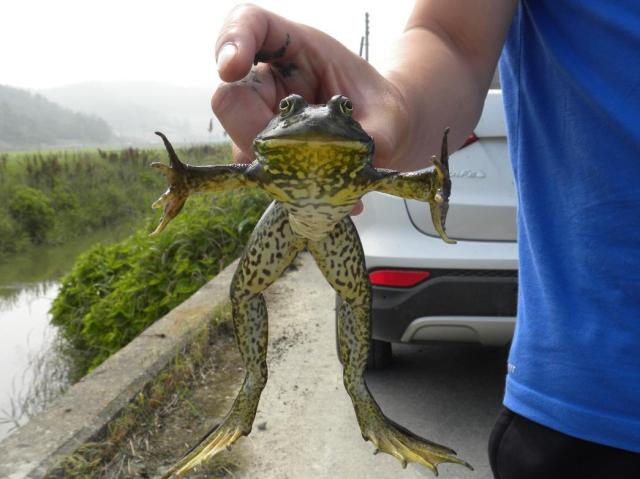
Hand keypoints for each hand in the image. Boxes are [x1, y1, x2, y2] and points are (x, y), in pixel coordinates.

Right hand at [211, 4, 409, 172]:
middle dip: (254, 130)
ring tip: (317, 176)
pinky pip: (255, 168)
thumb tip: (355, 165)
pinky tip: (313, 188)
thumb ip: (375, 136)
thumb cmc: (380, 110)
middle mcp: (270, 79)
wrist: (379, 135)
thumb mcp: (387, 116)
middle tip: (290, 153)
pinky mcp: (262, 149)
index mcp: (296, 47)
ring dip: (272, 164)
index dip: (232, 41)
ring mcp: (261, 115)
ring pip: (239, 140)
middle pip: (231, 97)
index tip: (232, 68)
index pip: (250, 24)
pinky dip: (280, 182)